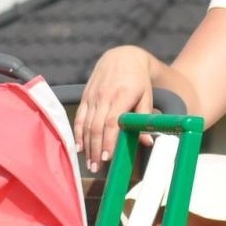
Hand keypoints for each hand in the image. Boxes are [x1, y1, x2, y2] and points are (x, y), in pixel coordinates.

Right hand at [74, 45, 156, 170]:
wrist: (123, 57)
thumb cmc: (139, 81)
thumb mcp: (147, 97)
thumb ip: (144, 119)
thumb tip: (147, 142)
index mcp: (121, 96)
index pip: (111, 123)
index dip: (108, 141)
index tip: (107, 158)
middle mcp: (104, 96)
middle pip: (96, 127)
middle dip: (95, 150)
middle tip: (97, 168)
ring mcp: (92, 96)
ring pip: (85, 124)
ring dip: (86, 146)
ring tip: (90, 163)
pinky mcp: (85, 96)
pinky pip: (79, 117)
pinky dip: (78, 133)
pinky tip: (80, 147)